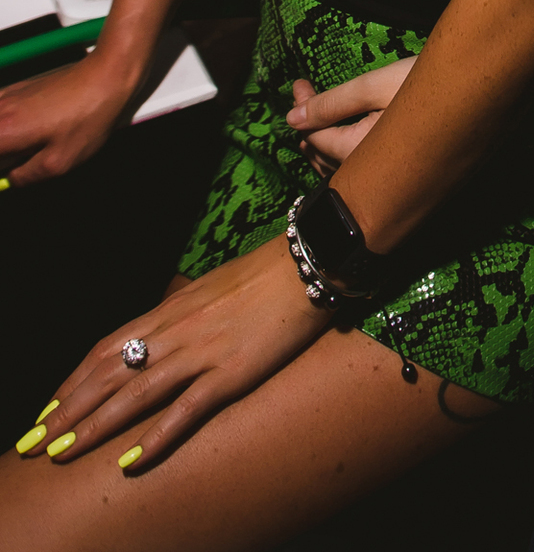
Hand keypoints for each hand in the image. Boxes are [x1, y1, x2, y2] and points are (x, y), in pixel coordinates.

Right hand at [0, 53, 139, 185]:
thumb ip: (25, 176)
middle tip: (24, 162)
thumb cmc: (86, 118)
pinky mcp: (18, 88)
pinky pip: (2, 114)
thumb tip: (10, 180)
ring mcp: (6, 95)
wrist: (105, 75)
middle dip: (5, 157)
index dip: (1, 168)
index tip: (12, 170)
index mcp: (3, 132)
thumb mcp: (58, 163)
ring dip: (8, 144)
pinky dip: (10, 128)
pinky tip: (33, 131)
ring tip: (32, 148)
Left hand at [24, 235, 330, 467]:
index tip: (48, 410)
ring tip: (63, 453)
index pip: (105, 349)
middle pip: (108, 373)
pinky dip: (155, 437)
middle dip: (68, 410)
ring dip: (94, 426)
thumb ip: (179, 309)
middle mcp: (175, 331)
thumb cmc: (261, 275)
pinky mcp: (230, 372)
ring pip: (135, 393)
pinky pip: (185, 409)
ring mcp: (201, 352)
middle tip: (37, 443)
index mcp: (168, 310)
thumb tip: (157, 325)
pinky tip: (131, 461)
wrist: (306, 263)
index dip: (72, 382)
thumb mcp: (208, 288)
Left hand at [286, 59, 415, 176]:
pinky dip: (340, 153)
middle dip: (309, 124)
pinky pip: (356, 170)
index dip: (302, 108)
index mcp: (356, 151)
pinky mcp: (397, 174)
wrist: (472, 98)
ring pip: (337, 166)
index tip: (300, 83)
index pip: (314, 135)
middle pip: (322, 154)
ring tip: (316, 118)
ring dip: (322, 141)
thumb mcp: (372, 87)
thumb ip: (330, 104)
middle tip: (305, 94)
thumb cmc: (424, 86)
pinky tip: (342, 140)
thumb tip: (292, 118)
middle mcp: (366, 171)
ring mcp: (382, 177)